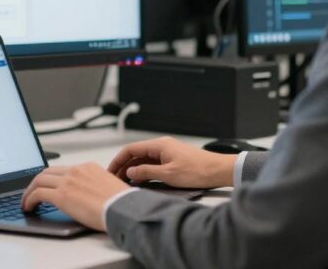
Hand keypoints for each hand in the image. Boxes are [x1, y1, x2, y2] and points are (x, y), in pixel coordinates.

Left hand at [20, 163, 129, 231]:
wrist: (123, 208)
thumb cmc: (121, 203)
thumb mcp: (109, 186)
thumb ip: (95, 186)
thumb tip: (88, 195)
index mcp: (88, 167)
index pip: (63, 170)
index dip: (51, 179)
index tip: (47, 186)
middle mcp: (76, 171)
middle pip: (47, 172)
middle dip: (36, 182)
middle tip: (31, 192)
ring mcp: (68, 181)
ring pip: (39, 180)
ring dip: (29, 191)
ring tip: (26, 202)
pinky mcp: (61, 195)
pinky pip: (38, 194)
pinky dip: (29, 199)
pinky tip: (28, 207)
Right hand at [107, 136, 236, 188]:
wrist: (217, 170)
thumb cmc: (196, 171)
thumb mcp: (168, 174)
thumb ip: (146, 172)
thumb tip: (130, 172)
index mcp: (159, 145)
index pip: (131, 149)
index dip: (118, 160)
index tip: (109, 171)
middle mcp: (162, 146)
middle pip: (136, 154)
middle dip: (123, 166)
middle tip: (114, 179)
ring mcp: (167, 153)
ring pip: (144, 160)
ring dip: (133, 170)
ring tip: (124, 183)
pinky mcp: (172, 160)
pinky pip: (153, 164)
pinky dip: (144, 172)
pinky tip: (140, 182)